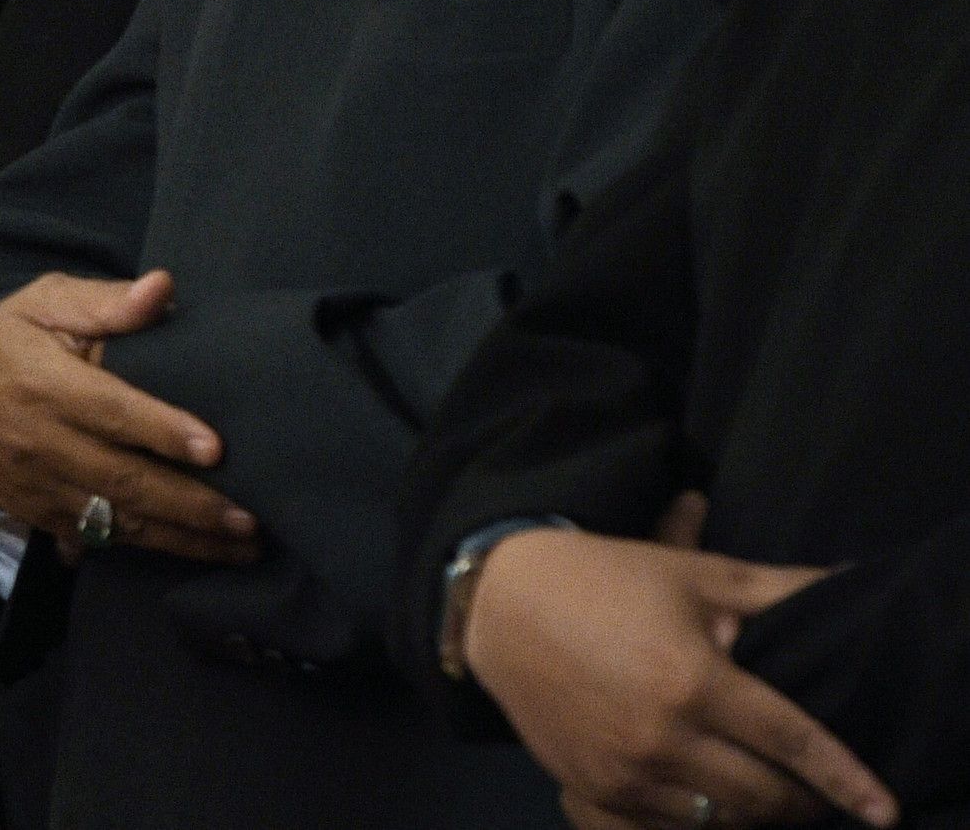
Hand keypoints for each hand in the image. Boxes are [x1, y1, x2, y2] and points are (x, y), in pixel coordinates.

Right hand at [0, 272, 256, 562]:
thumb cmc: (8, 340)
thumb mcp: (44, 302)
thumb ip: (105, 302)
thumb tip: (162, 288)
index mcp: (43, 382)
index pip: (108, 410)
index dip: (161, 430)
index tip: (215, 447)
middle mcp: (41, 440)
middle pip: (121, 478)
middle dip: (189, 502)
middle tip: (250, 518)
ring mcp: (40, 484)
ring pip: (118, 519)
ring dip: (184, 537)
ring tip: (242, 545)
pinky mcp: (41, 514)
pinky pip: (101, 538)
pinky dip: (152, 548)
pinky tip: (200, 553)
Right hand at [463, 525, 887, 827]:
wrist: (497, 604)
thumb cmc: (603, 578)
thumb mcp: (692, 574)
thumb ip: (775, 588)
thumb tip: (844, 583)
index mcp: (693, 679)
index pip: (792, 742)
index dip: (844, 779)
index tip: (881, 809)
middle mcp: (662, 735)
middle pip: (764, 797)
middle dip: (804, 803)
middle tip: (815, 792)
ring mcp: (625, 769)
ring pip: (721, 822)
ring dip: (754, 815)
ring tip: (766, 795)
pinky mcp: (593, 787)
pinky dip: (702, 821)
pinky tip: (711, 800)